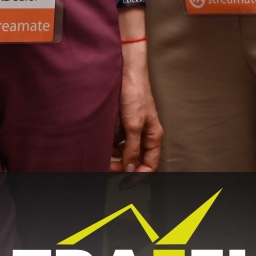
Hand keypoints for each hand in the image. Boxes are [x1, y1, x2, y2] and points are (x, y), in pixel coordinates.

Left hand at [113, 40, 162, 172]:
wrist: (126, 72)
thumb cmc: (135, 94)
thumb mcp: (133, 125)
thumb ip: (132, 148)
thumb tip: (131, 168)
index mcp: (153, 136)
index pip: (150, 164)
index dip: (137, 176)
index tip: (123, 183)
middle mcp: (145, 134)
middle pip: (136, 159)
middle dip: (122, 166)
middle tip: (106, 168)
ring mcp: (133, 128)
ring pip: (124, 150)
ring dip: (114, 154)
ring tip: (102, 154)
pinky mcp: (123, 121)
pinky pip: (117, 138)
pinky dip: (110, 142)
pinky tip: (101, 140)